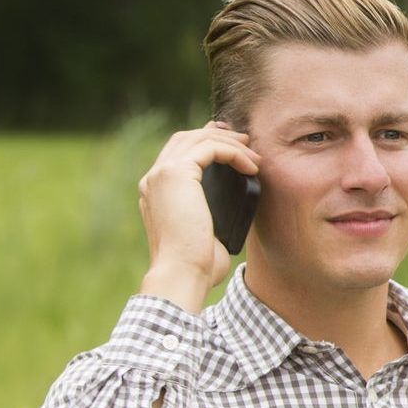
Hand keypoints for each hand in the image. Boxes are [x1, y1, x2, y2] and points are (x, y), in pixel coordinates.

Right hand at [137, 121, 259, 311]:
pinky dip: (234, 153)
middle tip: (246, 143)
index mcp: (155, 191)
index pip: (178, 153)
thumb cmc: (197, 263)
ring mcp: (161, 174)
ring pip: (198, 138)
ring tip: (255, 157)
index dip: (205, 142)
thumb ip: (210, 211)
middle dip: (218, 135)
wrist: (182, 273)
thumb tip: (235, 204)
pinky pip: (210, 148)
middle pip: (185, 139)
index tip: (235, 146)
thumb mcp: (204, 230)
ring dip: (230, 143)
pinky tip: (252, 168)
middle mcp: (153, 179)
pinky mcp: (176, 173)